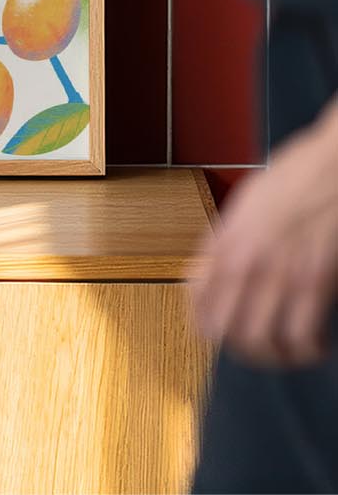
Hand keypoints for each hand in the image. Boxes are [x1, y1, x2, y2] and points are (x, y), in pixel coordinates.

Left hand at [191, 100, 337, 366]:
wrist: (329, 165)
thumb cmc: (291, 176)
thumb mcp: (243, 204)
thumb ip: (225, 239)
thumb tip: (210, 270)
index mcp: (225, 242)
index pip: (198, 303)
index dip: (203, 325)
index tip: (214, 332)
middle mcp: (246, 262)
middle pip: (227, 331)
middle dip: (238, 348)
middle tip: (252, 348)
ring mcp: (281, 274)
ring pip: (261, 342)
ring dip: (271, 355)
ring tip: (282, 351)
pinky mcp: (315, 282)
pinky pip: (301, 336)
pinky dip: (305, 349)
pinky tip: (312, 344)